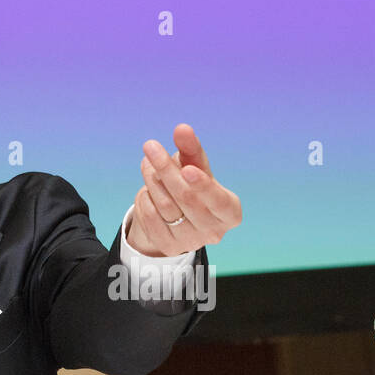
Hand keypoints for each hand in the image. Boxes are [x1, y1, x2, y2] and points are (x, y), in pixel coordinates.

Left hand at [127, 123, 240, 257]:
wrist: (178, 217)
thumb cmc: (193, 186)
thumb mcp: (196, 167)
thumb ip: (191, 149)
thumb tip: (182, 129)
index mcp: (229, 212)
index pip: (218, 201)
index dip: (203, 186)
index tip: (187, 168)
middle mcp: (214, 231)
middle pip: (186, 199)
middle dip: (166, 169)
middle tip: (151, 146)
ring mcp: (190, 242)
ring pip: (165, 206)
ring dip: (152, 179)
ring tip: (148, 161)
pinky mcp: (168, 245)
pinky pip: (150, 216)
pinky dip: (145, 197)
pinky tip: (148, 187)